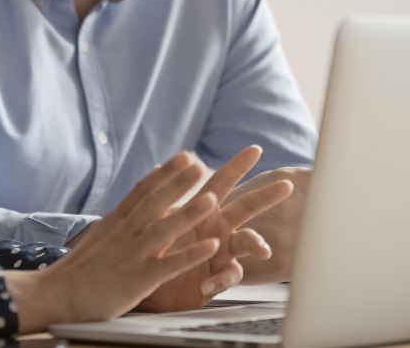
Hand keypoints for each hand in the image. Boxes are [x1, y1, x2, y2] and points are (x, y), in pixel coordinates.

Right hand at [6, 152, 226, 331]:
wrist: (57, 294)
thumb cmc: (80, 268)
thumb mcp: (100, 235)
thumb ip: (119, 218)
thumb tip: (133, 201)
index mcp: (115, 221)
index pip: (142, 191)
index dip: (165, 173)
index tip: (185, 156)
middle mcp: (124, 233)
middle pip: (154, 203)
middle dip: (178, 183)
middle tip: (199, 164)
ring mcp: (131, 255)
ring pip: (163, 230)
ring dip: (188, 214)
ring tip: (212, 199)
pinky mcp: (137, 279)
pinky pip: (169, 265)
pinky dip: (190, 255)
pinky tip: (212, 247)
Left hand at [135, 146, 293, 311]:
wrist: (147, 282)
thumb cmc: (157, 248)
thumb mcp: (157, 220)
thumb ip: (164, 198)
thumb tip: (159, 167)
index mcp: (202, 209)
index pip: (221, 182)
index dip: (237, 166)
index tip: (255, 149)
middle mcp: (217, 227)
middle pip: (246, 207)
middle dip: (266, 196)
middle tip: (286, 185)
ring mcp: (221, 251)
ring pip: (248, 242)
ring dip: (256, 243)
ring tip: (262, 250)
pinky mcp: (218, 276)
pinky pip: (228, 276)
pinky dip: (220, 279)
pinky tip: (207, 284)